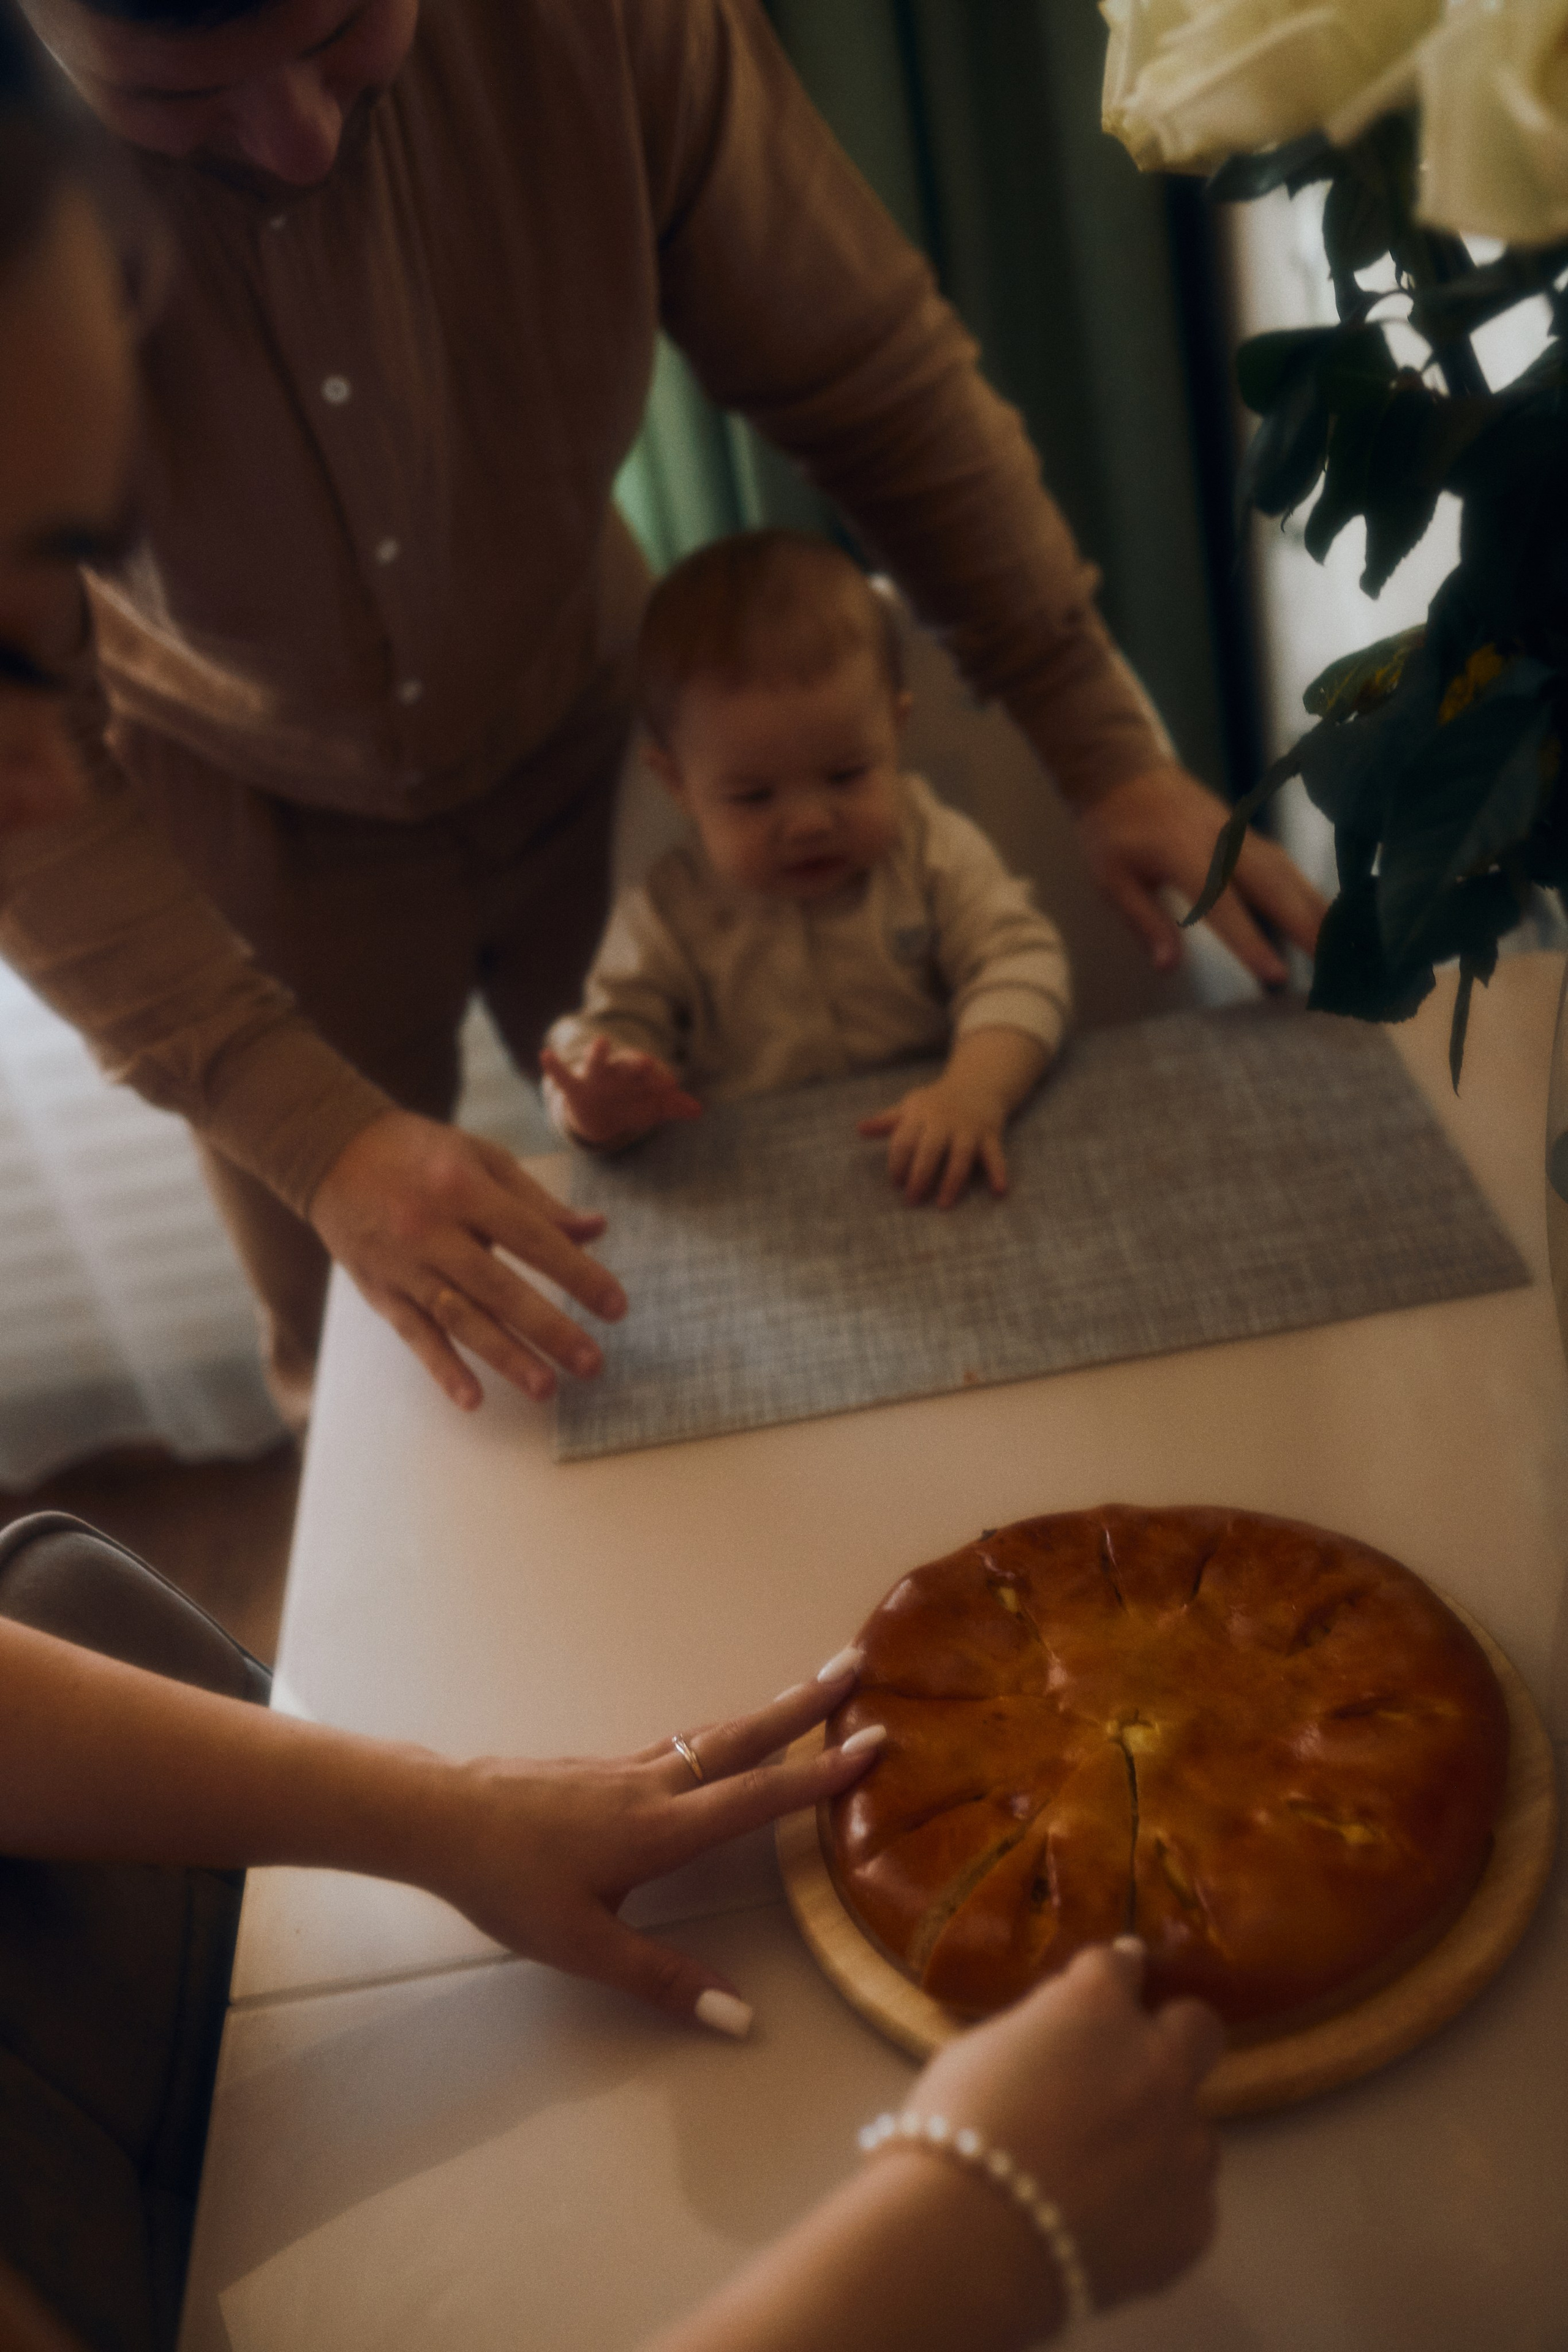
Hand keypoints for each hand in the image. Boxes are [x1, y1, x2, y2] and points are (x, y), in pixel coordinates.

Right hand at [308, 1108, 626, 1410]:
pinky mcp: (380, 1291)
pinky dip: (443, 1369)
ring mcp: (404, 1265)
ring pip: (460, 1318)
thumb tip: (597, 1229)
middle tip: (592, 1364)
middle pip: (499, 1287)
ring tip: (546, 1389)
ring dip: (505, 1357)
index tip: (616, 1306)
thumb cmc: (420, 1153)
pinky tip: (473, 1399)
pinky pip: (416, 1335)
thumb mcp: (481, 1158)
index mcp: (465, 1188)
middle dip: (548, 1329)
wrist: (331, 1150)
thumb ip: (538, 1201)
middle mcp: (432, 1229)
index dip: (577, 1273)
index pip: (532, 1238)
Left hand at [424, 1656, 882, 2030]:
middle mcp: (653, 1785)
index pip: (757, 1797)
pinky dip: (720, 1733)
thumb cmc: (509, 1884)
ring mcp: (627, 1769)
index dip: (818, 1776)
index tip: (873, 1744)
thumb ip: (662, 1978)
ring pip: (711, 1734)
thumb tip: (739, 2016)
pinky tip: (719, 1743)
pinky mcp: (603, 1769)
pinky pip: (680, 1742)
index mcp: (660, 1828)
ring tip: (807, 1692)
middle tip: (856, 1665)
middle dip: (804, 1703)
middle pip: (742, 1737)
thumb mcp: (584, 1946)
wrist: (440, 1818)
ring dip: (766, 1712)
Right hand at [540, 1037, 701, 1147]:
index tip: (671, 1085)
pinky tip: (545, 1054)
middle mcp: (617, 1072)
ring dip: (599, 1054)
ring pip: (596, 1062)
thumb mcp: (651, 1108)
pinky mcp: (574, 1088)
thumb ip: (672, 1107)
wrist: (598, 1116)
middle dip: (636, 1064)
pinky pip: (562, 1076)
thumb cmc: (629, 1104)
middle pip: (628, 1065)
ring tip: (600, 1041)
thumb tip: (698, 1110)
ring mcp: (594, 1077)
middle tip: (647, 1062)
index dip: (661, 1080)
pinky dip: (554, 1066)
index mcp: (638, 1074)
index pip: (653, 1074)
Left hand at [858, 1073, 1008, 1208]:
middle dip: (919, 1176)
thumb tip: (859, 1130)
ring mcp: (968, 1129)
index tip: (895, 1183)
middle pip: (929, 1150)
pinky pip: (995, 1155)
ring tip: (943, 1205)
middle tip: (911, 1200)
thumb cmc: (937, 1101)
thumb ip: (886, 1121)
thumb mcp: (911, 1106)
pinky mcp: (990, 1135)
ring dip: (952, 1182)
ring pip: (960, 1157)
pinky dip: (998, 1172)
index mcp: (921, 1115)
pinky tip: (999, 1191)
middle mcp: (944, 1121)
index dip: (897, 1163)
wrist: (978, 1084)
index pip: (904, 1141)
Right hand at [906, 1939, 1222, 2315]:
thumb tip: (1063, 2030)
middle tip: (1135, 2067)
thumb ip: (1042, 2032)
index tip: (1113, 1983)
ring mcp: (1187, 2142)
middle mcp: (1159, 2062)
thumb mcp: (982, 2050)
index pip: (1120, 1965)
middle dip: (1174, 2035)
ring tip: (1100, 2178)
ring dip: (1158, 2138)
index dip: (1113, 1976)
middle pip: (1198, 2026)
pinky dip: (1153, 2210)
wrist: (971, 2242)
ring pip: (1193, 2128)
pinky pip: (1185, 2203)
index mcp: (1097, 2007)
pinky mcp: (1197, 2218)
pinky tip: (1106, 2228)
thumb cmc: (957, 2133)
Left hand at [1076, 765, 1326, 987]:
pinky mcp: (1248, 833)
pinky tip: (1327, 919)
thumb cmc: (1112, 831)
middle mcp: (1222, 841)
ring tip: (1346, 948)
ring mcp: (1240, 834)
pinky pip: (1285, 866)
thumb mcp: (1113, 880)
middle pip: (1273, 887)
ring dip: (1317, 910)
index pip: (1223, 905)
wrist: (1123, 768)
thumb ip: (1145, 922)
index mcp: (1184, 854)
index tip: (1277, 977)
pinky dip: (1308, 893)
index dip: (1250, 942)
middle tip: (1336, 968)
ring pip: (1289, 874)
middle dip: (1306, 928)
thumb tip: (1169, 967)